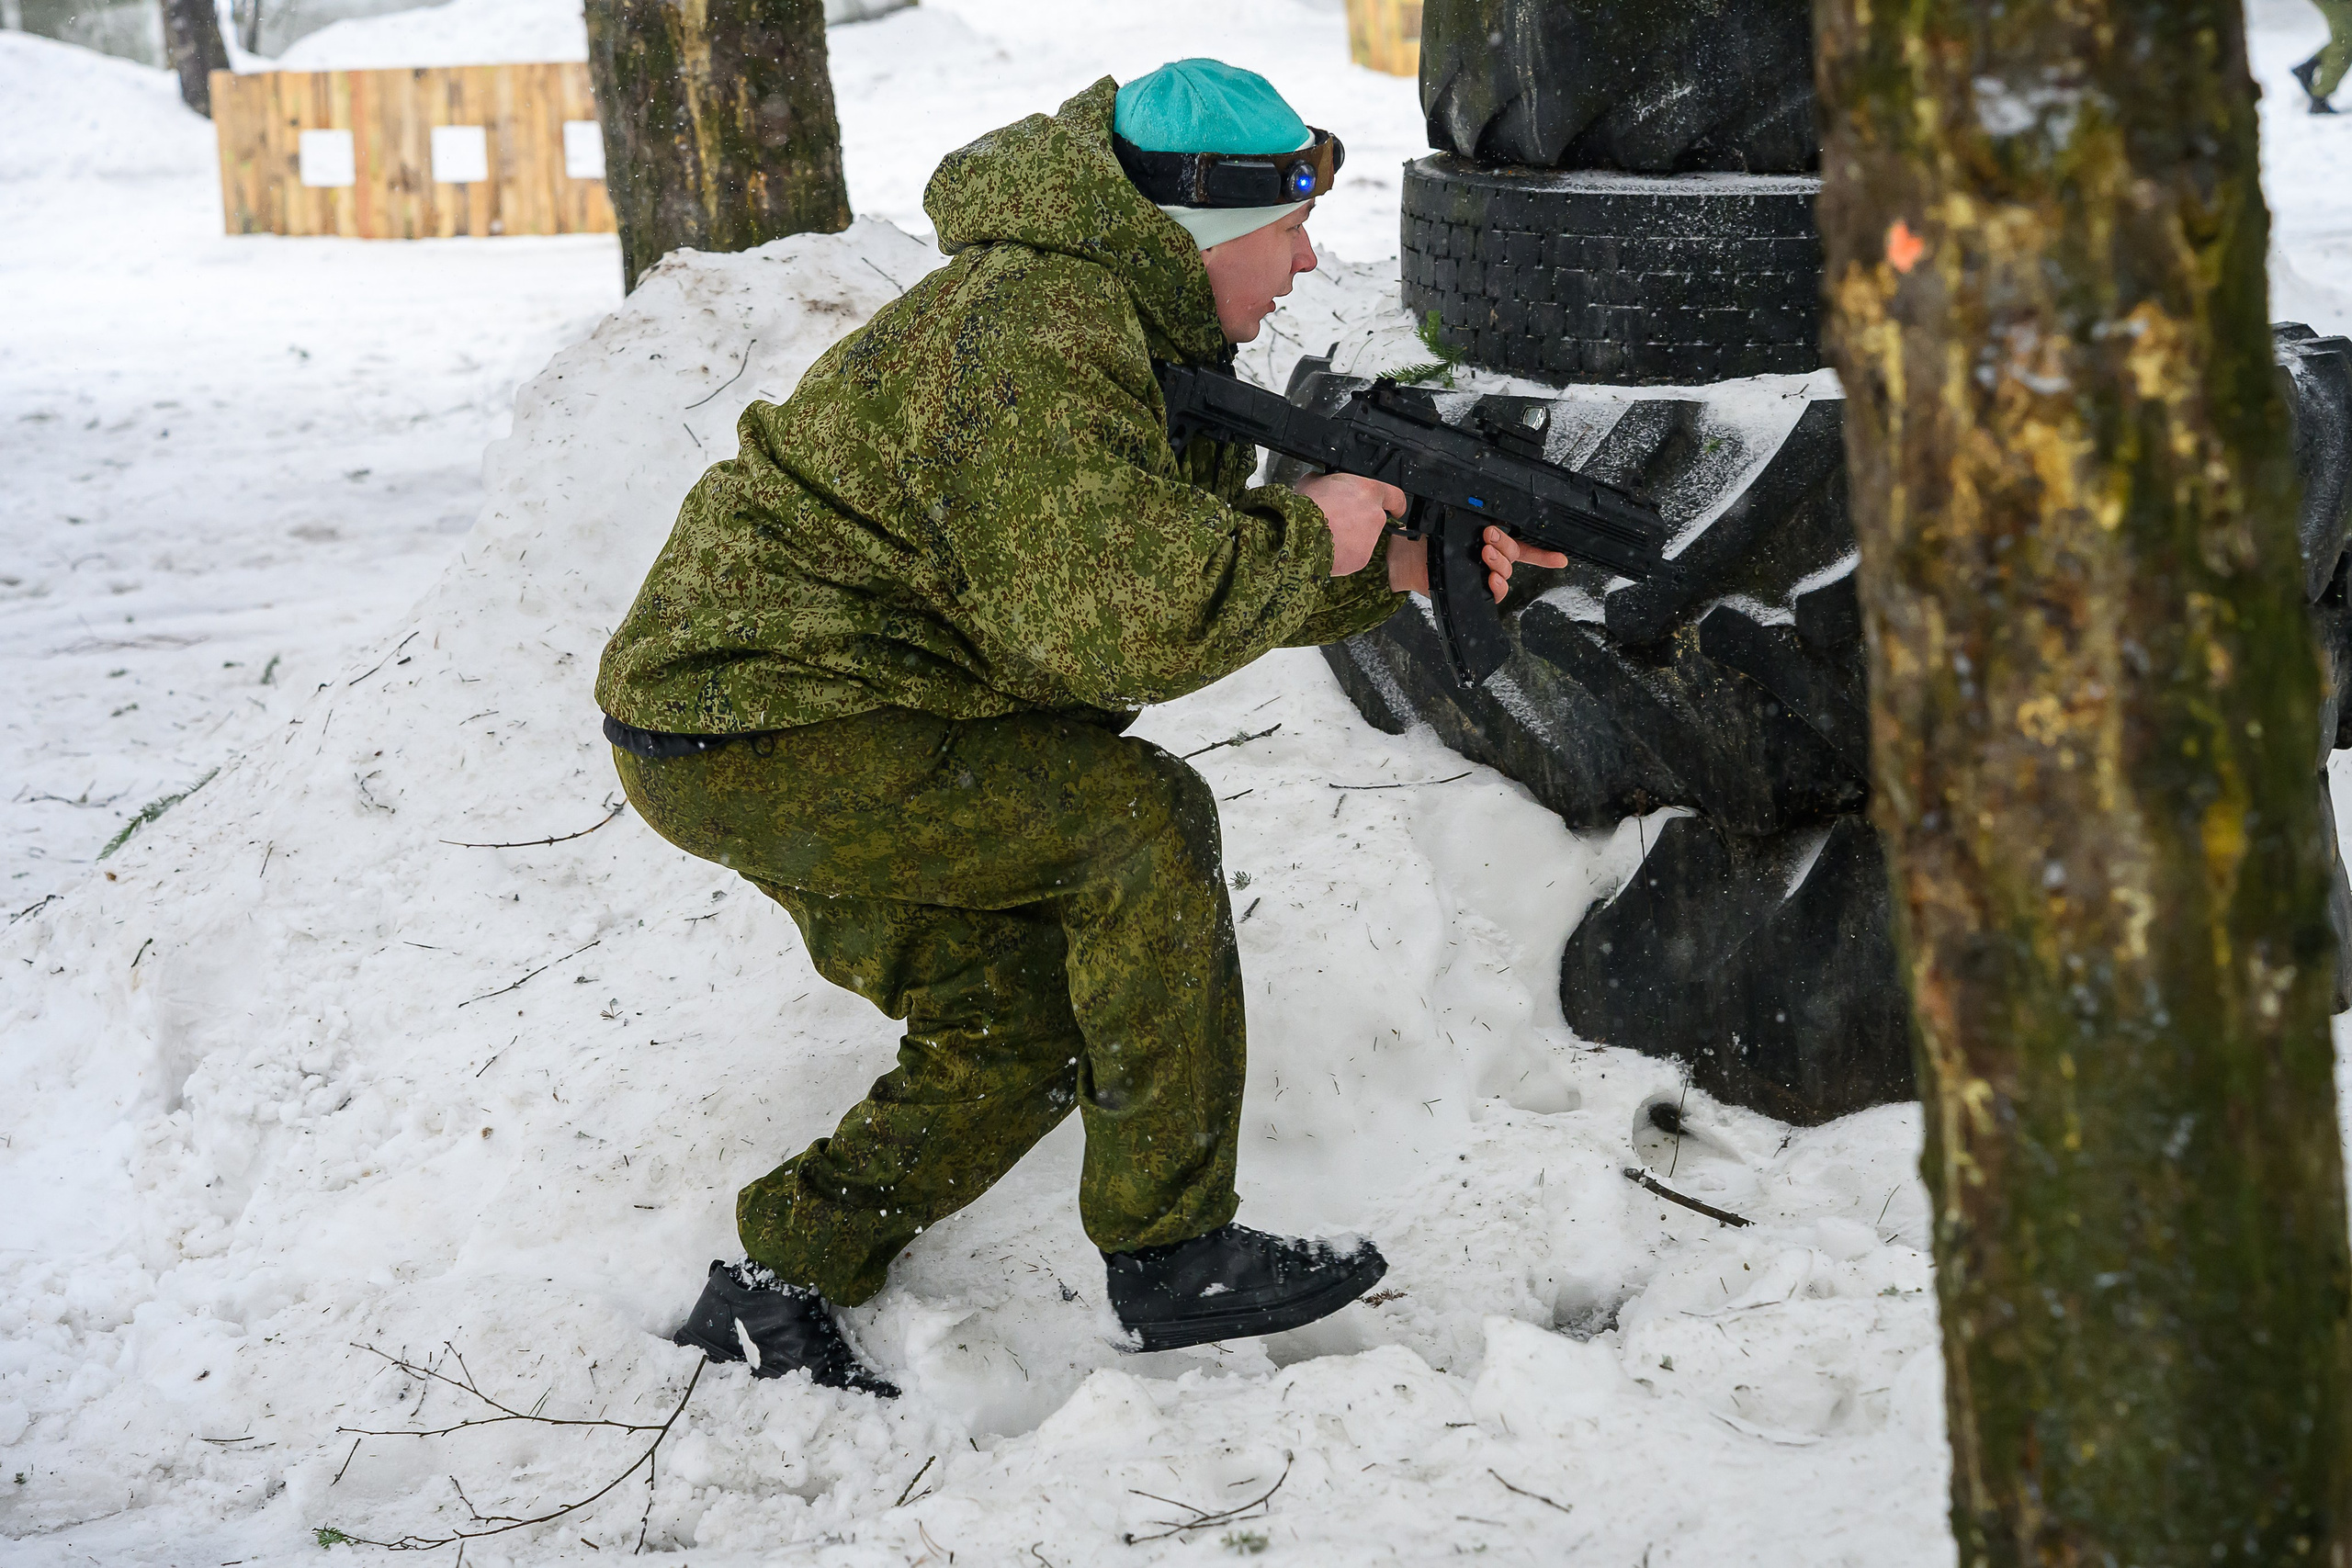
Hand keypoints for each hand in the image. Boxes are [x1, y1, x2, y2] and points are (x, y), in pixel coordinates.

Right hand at [1295, 472, 1407, 574]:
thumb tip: (1325, 483)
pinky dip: (1344, 555)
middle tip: (1338, 522)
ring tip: (1327, 536)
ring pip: (1364, 539)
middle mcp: (1375, 515)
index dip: (1393, 503)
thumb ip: (1330, 482)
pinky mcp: (1361, 559)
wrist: (1297, 535)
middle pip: (1374, 519)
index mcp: (1368, 491)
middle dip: (1360, 522)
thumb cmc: (1304, 507)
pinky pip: (1354, 556)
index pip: (1395, 496)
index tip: (1394, 508)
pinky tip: (1326, 549)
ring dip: (1351, 538)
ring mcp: (1370, 539)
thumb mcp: (1314, 481)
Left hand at [1386, 526, 1570, 601]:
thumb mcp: (1451, 523)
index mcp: (1489, 540)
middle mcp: (1490, 559)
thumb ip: (1470, 518)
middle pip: (1513, 553)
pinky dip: (1497, 586)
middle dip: (1504, 543)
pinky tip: (1490, 578)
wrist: (1406, 560)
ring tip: (1484, 553)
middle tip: (1488, 536)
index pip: (1523, 544)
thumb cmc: (1424, 538)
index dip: (1544, 553)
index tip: (1562, 557)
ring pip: (1506, 570)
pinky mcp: (1476, 592)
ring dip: (1499, 561)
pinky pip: (1497, 592)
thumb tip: (1485, 514)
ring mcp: (1484, 575)